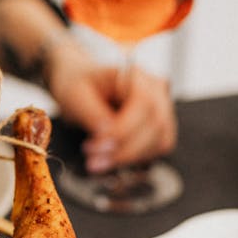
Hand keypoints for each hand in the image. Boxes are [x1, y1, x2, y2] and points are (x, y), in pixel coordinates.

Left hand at [46, 37, 175, 171]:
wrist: (81, 86)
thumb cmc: (79, 85)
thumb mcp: (75, 95)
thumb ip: (92, 113)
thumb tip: (107, 133)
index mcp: (136, 75)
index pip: (144, 103)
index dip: (124, 129)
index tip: (97, 144)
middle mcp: (156, 91)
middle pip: (156, 125)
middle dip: (125, 150)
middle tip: (93, 160)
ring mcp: (161, 111)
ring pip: (159, 142)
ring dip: (130, 159)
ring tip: (98, 162)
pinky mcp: (158, 130)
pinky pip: (156, 151)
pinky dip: (134, 161)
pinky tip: (111, 160)